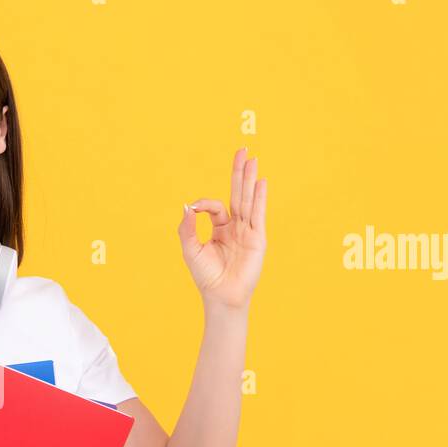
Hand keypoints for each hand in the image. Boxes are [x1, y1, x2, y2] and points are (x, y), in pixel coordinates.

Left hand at [177, 147, 267, 310]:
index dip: (204, 204)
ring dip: (250, 179)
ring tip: (253, 159)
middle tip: (242, 150)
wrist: (221, 296)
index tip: (195, 209)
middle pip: (237, 194)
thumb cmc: (206, 277)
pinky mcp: (257, 239)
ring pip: (248, 200)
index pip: (216, 207)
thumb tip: (187, 206)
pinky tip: (261, 182)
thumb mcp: (191, 250)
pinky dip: (259, 198)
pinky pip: (258, 214)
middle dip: (239, 173)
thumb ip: (187, 228)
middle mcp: (236, 227)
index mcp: (220, 229)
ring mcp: (248, 232)